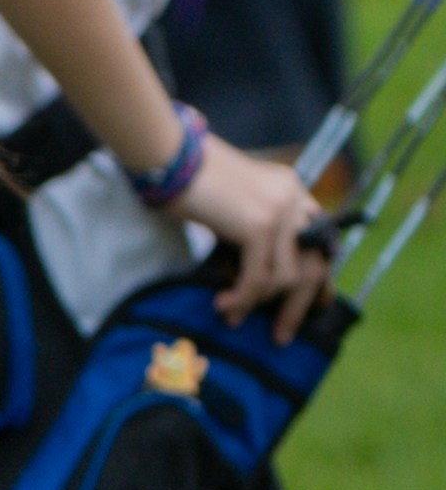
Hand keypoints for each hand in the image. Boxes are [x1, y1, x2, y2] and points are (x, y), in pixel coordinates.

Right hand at [173, 135, 337, 331]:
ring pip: (287, 277)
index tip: (313, 304)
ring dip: (261, 305)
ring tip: (233, 316)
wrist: (168, 155)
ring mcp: (280, 212)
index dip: (320, 276)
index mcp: (290, 189)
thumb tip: (246, 266)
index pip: (321, 239)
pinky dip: (242, 297)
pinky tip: (224, 304)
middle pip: (315, 263)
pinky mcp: (259, 226)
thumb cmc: (184, 176)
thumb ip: (249, 221)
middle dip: (300, 305)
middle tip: (283, 334)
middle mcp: (294, 199)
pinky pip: (259, 277)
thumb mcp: (231, 199)